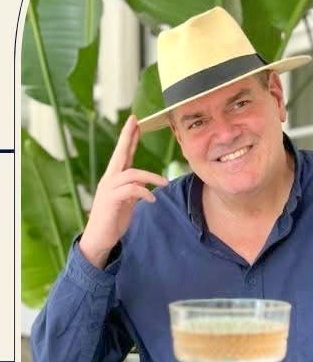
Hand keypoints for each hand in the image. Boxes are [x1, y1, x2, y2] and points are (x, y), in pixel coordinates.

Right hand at [79, 115, 168, 267]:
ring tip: (164, 183)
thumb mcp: (127, 201)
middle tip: (135, 121)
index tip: (135, 121)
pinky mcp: (110, 200)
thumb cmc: (113, 219)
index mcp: (114, 178)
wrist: (99, 239)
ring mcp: (108, 189)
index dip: (129, 138)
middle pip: (119, 154)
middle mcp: (109, 179)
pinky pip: (130, 190)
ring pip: (131, 173)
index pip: (123, 154)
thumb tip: (144, 182)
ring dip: (150, 176)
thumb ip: (134, 189)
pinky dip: (143, 192)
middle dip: (128, 137)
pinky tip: (151, 199)